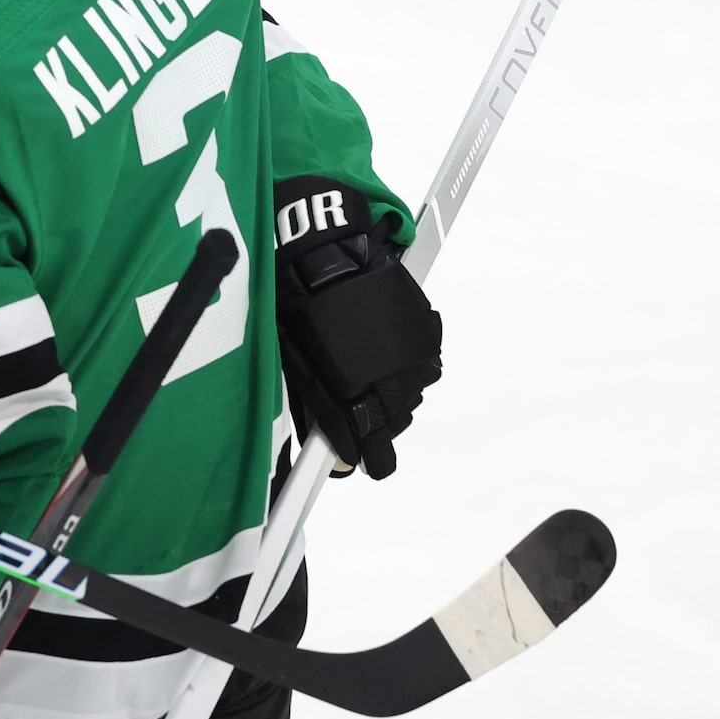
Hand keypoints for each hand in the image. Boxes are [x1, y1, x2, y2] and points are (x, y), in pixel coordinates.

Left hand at [272, 176, 441, 477]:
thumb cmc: (297, 305)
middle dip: (380, 426)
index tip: (364, 465)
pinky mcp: (424, 333)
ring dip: (395, 396)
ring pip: (410, 394)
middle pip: (393, 421)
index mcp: (350, 390)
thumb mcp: (294, 357)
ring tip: (375, 386)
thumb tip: (319, 435)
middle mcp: (387, 377)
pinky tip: (389, 359)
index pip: (366, 438)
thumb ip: (311, 400)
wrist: (326, 253)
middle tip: (367, 425)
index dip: (366, 456)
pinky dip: (408, 369)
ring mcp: (410, 355)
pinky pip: (423, 366)